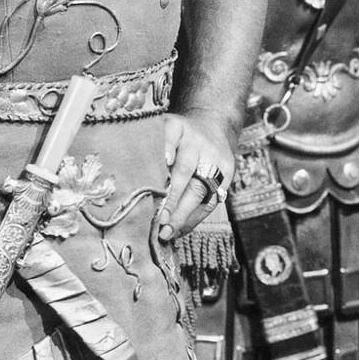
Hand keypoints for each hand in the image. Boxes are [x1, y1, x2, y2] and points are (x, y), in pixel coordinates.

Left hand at [158, 108, 234, 240]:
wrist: (214, 126)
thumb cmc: (176, 138)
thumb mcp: (161, 132)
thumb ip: (148, 151)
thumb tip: (130, 187)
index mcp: (178, 127)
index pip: (171, 133)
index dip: (166, 148)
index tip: (164, 162)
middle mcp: (197, 141)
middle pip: (185, 170)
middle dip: (171, 198)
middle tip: (158, 220)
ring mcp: (215, 157)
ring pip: (199, 189)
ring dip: (182, 215)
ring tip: (166, 233)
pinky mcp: (227, 172)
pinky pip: (211, 200)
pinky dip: (193, 218)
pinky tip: (179, 231)